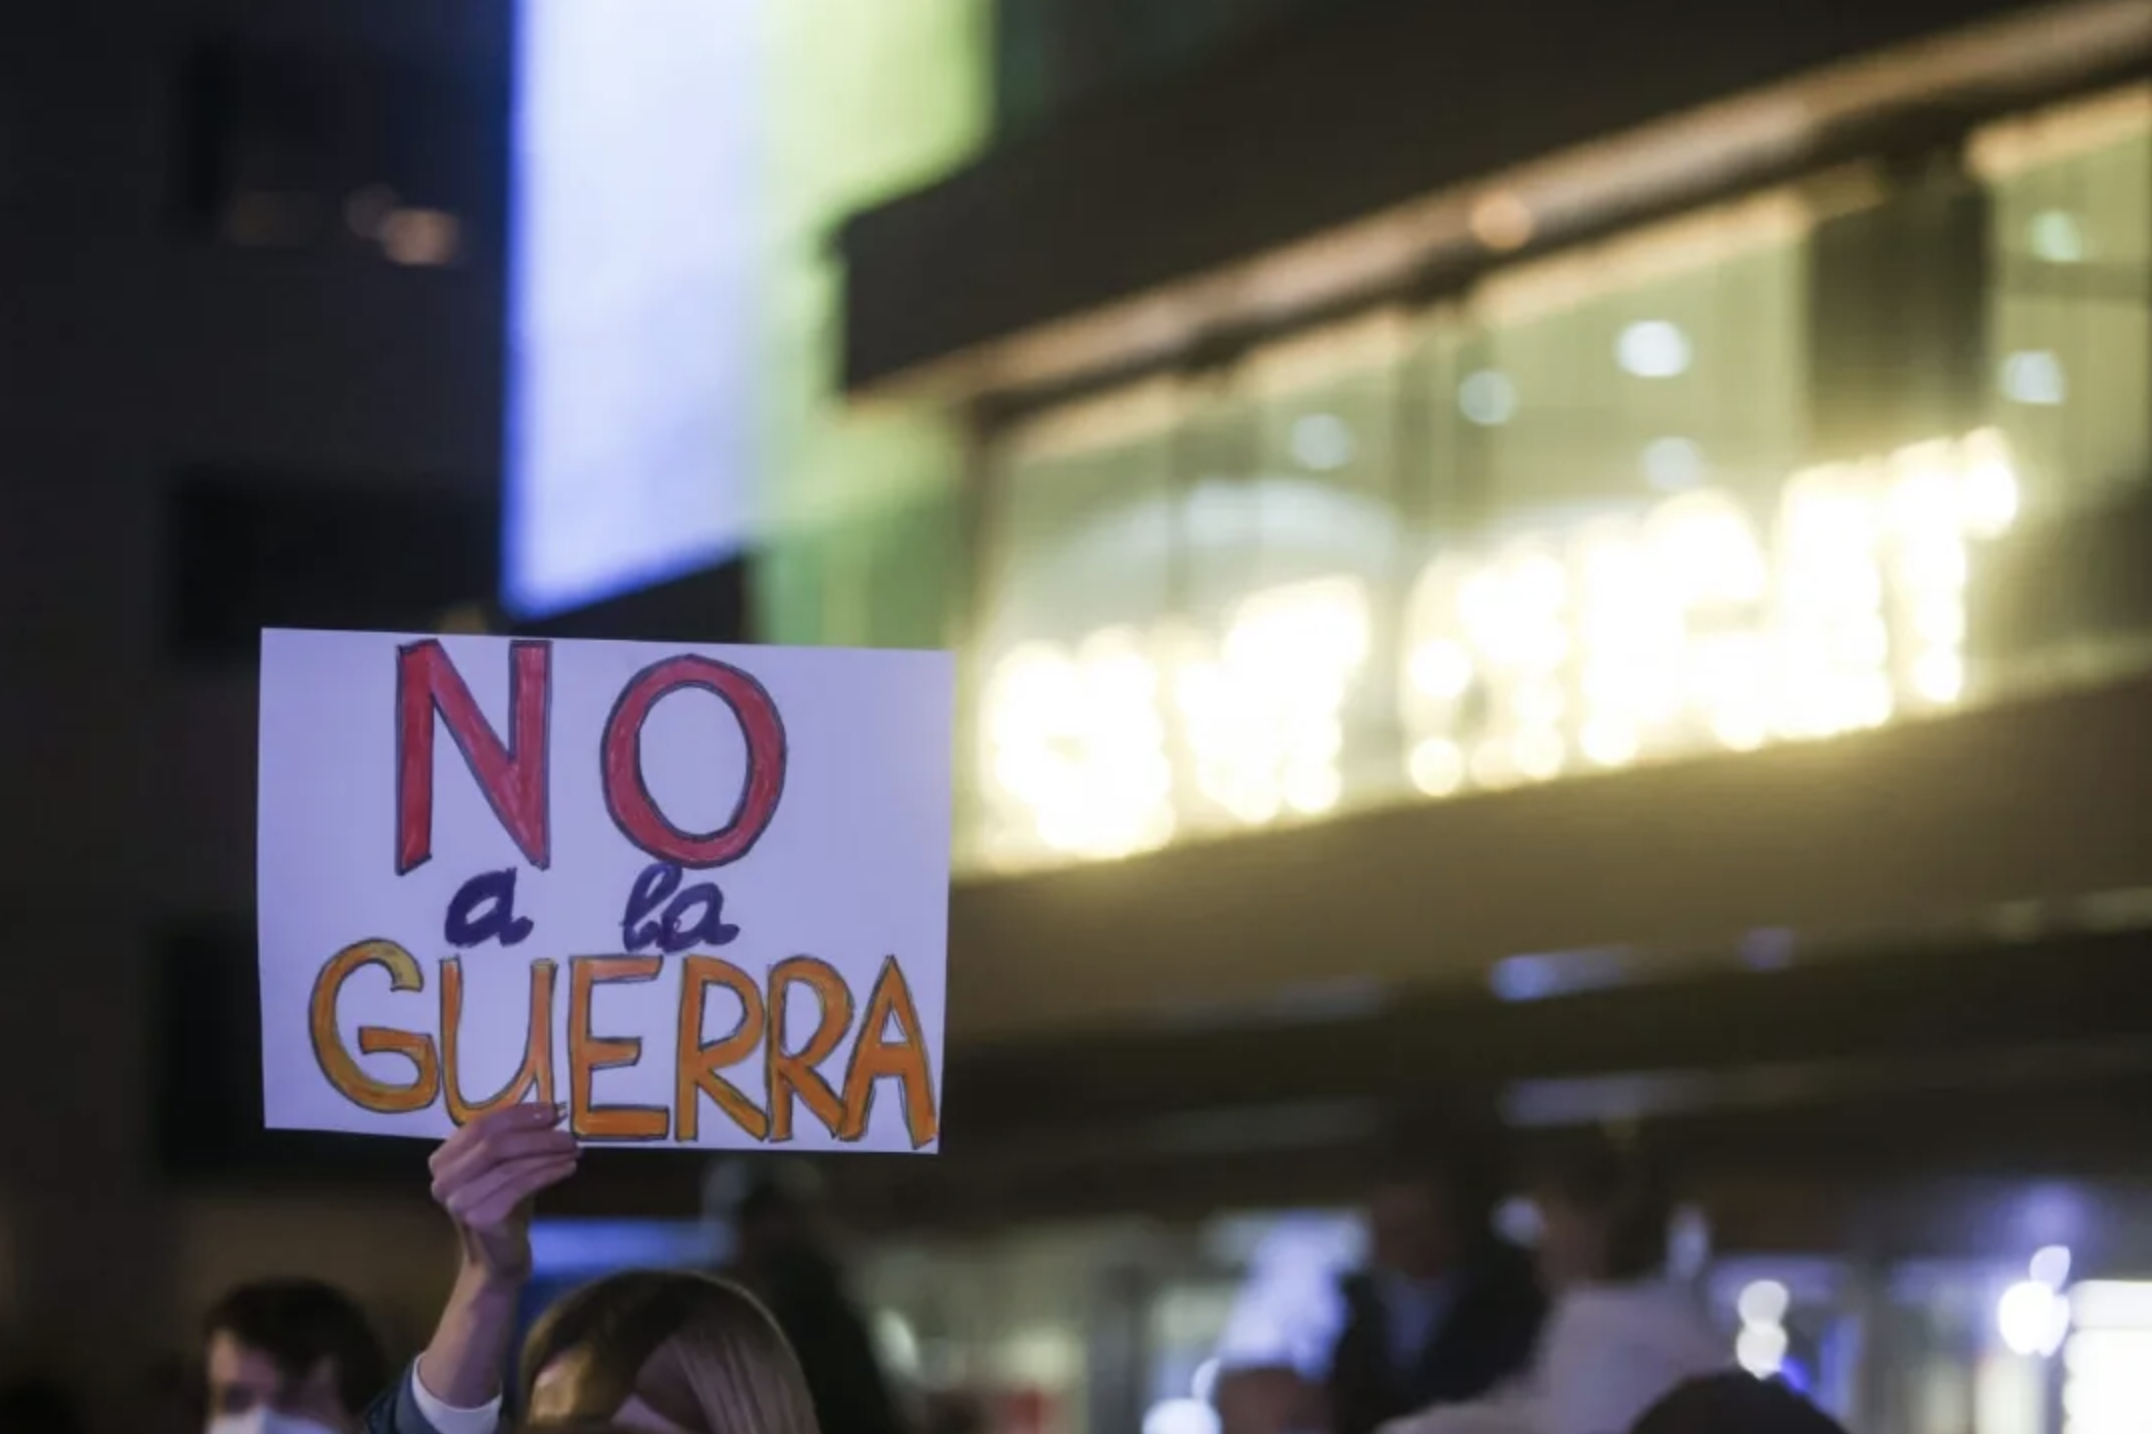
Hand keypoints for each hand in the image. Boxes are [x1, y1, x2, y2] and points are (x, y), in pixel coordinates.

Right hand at [428, 1101, 579, 1285]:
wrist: (497, 1259)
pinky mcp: (480, 1218)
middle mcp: (443, 1179)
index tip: (552, 1110)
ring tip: (574, 1149)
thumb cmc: (503, 1206)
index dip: (519, 1115)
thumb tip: (550, 1111)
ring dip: (548, 1152)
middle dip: (536, 1133)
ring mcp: (459, 1201)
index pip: (481, 1125)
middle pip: (495, 1143)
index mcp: (443, 1160)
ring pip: (511, 1164)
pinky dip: (548, 1172)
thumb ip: (513, 1140)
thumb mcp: (503, 1167)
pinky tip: (568, 1168)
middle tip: (568, 1133)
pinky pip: (520, 1185)